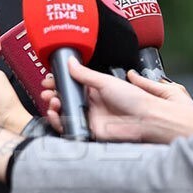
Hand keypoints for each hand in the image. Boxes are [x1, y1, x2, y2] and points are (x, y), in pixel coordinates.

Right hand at [50, 58, 192, 142]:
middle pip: (67, 99)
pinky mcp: (91, 131)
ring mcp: (92, 117)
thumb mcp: (106, 81)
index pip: (74, 84)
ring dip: (55, 106)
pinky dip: (59, 121)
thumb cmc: (134, 99)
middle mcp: (93, 103)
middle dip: (54, 94)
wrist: (146, 118)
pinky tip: (55, 114)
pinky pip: (71, 127)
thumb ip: (85, 74)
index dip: (60, 82)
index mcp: (98, 89)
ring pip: (67, 112)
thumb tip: (70, 61)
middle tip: (46, 90)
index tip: (49, 79)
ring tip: (52, 101)